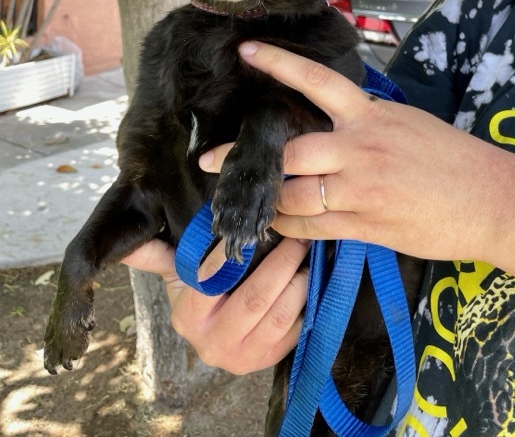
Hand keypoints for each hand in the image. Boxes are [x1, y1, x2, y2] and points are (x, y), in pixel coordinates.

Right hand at [122, 236, 309, 373]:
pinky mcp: (268, 360)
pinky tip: (310, 277)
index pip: (210, 285)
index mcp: (187, 318)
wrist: (216, 332)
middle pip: (255, 299)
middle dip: (281, 263)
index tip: (250, 232)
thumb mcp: (175, 273)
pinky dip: (305, 301)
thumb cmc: (197, 291)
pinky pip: (294, 330)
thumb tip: (125, 243)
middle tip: (296, 235)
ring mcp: (243, 358)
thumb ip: (153, 255)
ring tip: (306, 252)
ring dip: (298, 280)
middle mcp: (213, 344)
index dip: (230, 259)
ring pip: (279, 314)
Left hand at [202, 41, 514, 322]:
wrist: (491, 199)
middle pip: (288, 151)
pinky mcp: (364, 225)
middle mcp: (359, 148)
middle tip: (210, 161)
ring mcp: (360, 189)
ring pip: (292, 196)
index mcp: (370, 115)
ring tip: (243, 199)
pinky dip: (287, 227)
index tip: (247, 50)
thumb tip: (327, 124)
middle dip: (243, 158)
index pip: (316, 82)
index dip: (279, 64)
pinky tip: (275, 225)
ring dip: (263, 199)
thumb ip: (363, 122)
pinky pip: (310, 228)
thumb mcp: (405, 122)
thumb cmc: (450, 157)